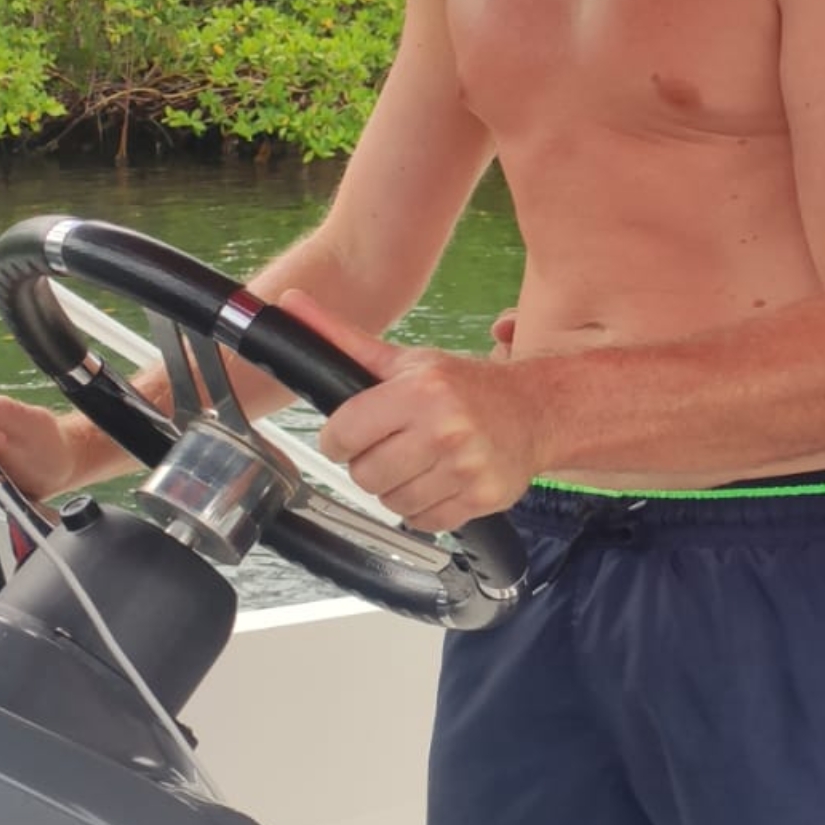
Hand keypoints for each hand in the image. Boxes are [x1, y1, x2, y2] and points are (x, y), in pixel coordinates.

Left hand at [278, 290, 539, 529]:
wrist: (534, 410)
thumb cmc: (465, 386)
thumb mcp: (405, 360)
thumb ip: (343, 340)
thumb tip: (290, 303)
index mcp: (420, 390)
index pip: (345, 433)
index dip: (339, 438)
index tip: (351, 434)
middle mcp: (444, 429)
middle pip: (365, 475)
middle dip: (368, 464)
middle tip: (389, 447)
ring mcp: (465, 467)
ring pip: (391, 502)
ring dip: (395, 488)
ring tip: (414, 463)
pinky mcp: (480, 498)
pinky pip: (422, 521)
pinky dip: (421, 507)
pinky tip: (435, 481)